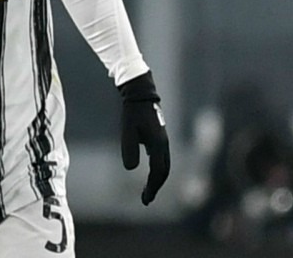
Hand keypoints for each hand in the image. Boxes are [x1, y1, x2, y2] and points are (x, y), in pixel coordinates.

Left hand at [119, 70, 169, 205]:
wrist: (141, 94)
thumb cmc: (133, 112)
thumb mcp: (127, 130)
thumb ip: (129, 149)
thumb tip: (130, 169)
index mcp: (158, 145)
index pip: (158, 172)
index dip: (152, 187)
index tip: (145, 200)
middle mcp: (164, 145)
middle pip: (164, 171)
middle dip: (156, 187)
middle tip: (146, 199)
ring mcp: (162, 141)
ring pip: (164, 165)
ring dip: (157, 178)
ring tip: (148, 190)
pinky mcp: (158, 138)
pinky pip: (161, 158)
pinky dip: (157, 168)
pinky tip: (150, 172)